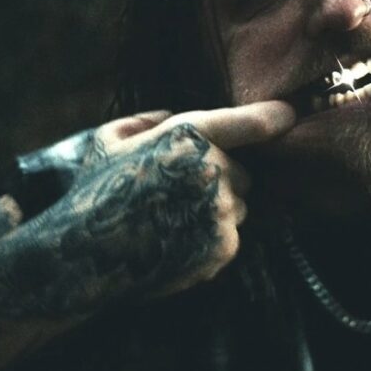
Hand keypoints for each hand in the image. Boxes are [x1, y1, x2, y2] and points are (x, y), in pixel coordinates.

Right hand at [0, 100, 295, 317]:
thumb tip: (174, 116)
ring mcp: (220, 211)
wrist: (80, 256)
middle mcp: (211, 170)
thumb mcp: (108, 139)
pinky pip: (231, 237)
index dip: (275, 117)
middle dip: (221, 179)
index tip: (290, 115)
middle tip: (177, 193)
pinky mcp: (222, 247)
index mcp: (187, 137)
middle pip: (243, 172)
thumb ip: (147, 119)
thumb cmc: (93, 192)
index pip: (252, 123)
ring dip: (217, 211)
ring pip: (240, 206)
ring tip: (171, 219)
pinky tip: (175, 241)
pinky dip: (211, 240)